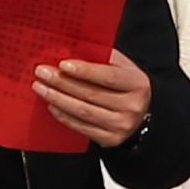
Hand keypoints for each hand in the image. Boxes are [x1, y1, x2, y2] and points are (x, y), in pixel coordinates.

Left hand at [31, 47, 147, 148]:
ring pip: (83, 111)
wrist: (148, 115)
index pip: (108, 76)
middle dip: (62, 82)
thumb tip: (74, 49)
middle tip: (42, 73)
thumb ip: (105, 58)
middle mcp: (131, 106)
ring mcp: (121, 125)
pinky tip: (52, 106)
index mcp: (137, 84)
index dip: (85, 70)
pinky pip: (82, 127)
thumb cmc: (131, 87)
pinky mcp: (111, 139)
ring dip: (58, 99)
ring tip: (41, 88)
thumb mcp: (127, 68)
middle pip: (91, 94)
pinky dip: (64, 116)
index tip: (62, 64)